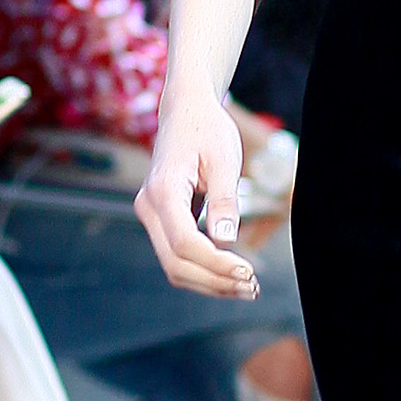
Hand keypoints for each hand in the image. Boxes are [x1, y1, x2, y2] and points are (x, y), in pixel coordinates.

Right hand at [136, 89, 261, 296]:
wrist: (186, 111)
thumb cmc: (206, 129)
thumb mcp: (224, 159)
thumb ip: (224, 200)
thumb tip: (226, 240)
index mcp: (162, 190)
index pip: (184, 242)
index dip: (215, 264)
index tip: (248, 271)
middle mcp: (148, 207)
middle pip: (176, 263)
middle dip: (214, 282)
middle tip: (252, 288)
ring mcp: (151, 215)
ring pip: (175, 266)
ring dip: (210, 282)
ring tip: (247, 288)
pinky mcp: (161, 221)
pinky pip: (178, 255)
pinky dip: (204, 270)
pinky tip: (232, 274)